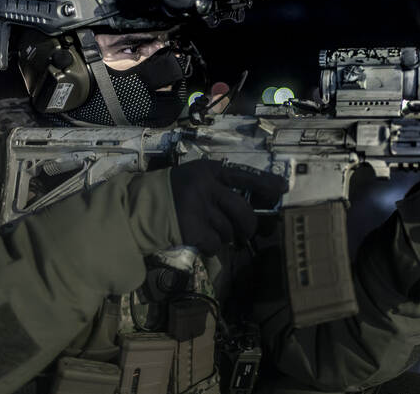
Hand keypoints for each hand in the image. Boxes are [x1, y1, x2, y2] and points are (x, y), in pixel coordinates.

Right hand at [170, 160, 287, 254]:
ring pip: (228, 230)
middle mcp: (205, 187)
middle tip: (247, 233)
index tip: (282, 188)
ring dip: (224, 237)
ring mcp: (198, 208)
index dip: (265, 183)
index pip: (243, 175)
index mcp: (208, 171)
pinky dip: (211, 247)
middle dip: (248, 225)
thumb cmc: (170, 193)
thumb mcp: (194, 179)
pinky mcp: (191, 229)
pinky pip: (214, 244)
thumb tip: (248, 207)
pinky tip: (200, 242)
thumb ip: (217, 186)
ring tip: (209, 233)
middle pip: (242, 210)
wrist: (138, 209)